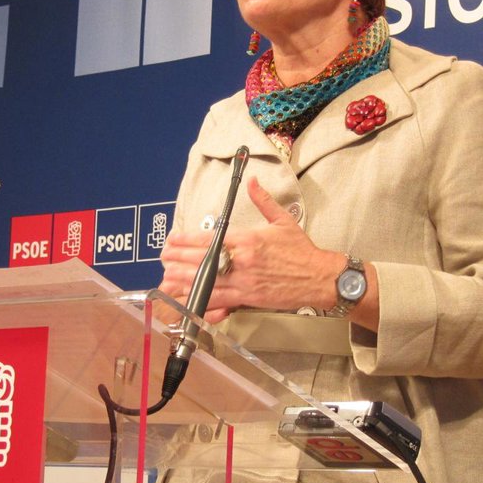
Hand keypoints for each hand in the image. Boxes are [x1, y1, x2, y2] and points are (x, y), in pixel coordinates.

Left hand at [158, 177, 344, 322]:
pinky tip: (190, 300)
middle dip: (179, 259)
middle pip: (203, 260)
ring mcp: (244, 282)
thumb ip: (263, 200)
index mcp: (248, 240)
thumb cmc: (301, 251)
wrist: (319, 277)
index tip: (173, 239)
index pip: (211, 239)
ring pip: (207, 282)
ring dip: (185, 280)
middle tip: (163, 258)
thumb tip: (253, 182)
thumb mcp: (283, 220)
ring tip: (167, 278)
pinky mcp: (249, 298)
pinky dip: (204, 300)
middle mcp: (242, 261)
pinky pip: (221, 300)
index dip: (187, 240)